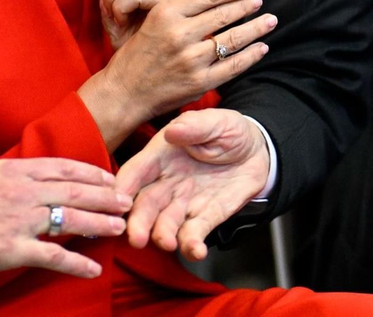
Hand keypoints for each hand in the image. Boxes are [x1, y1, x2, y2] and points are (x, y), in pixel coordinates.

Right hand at [0, 157, 130, 278]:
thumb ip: (9, 178)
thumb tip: (30, 180)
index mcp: (12, 170)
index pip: (62, 167)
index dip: (91, 172)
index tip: (110, 177)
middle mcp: (20, 191)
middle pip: (74, 189)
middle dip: (106, 196)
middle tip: (128, 200)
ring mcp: (18, 220)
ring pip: (71, 218)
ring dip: (100, 223)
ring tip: (120, 228)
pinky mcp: (12, 250)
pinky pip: (53, 256)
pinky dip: (77, 263)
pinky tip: (93, 269)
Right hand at [78, 0, 274, 148]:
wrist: (125, 91)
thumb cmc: (140, 52)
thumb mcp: (156, 19)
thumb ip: (187, 3)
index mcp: (166, 12)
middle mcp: (179, 34)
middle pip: (224, 14)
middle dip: (246, 6)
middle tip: (259, 2)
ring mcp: (190, 60)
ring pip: (232, 38)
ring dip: (256, 28)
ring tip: (269, 20)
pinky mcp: (198, 82)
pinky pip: (233, 66)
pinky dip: (251, 55)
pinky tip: (262, 48)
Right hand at [115, 108, 269, 260]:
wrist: (258, 150)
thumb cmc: (228, 131)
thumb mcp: (215, 121)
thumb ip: (194, 127)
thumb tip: (172, 131)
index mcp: (161, 156)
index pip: (136, 172)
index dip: (123, 186)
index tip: (115, 200)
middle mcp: (167, 182)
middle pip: (146, 204)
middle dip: (138, 222)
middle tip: (136, 237)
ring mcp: (185, 202)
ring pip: (166, 222)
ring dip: (163, 235)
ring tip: (167, 243)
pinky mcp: (206, 217)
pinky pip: (195, 232)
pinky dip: (193, 244)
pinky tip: (196, 251)